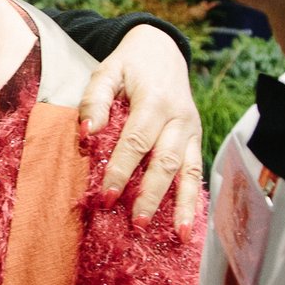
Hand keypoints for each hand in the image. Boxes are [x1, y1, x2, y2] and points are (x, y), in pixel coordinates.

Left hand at [81, 22, 203, 231]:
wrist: (162, 50)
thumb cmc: (130, 65)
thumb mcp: (108, 70)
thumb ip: (95, 98)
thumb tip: (87, 131)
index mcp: (155, 100)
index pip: (137, 140)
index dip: (122, 169)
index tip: (108, 196)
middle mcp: (179, 119)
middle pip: (166, 161)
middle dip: (152, 195)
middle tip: (137, 223)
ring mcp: (192, 131)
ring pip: (189, 171)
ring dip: (182, 205)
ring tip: (178, 234)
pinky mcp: (196, 140)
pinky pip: (197, 172)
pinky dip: (193, 200)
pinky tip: (188, 225)